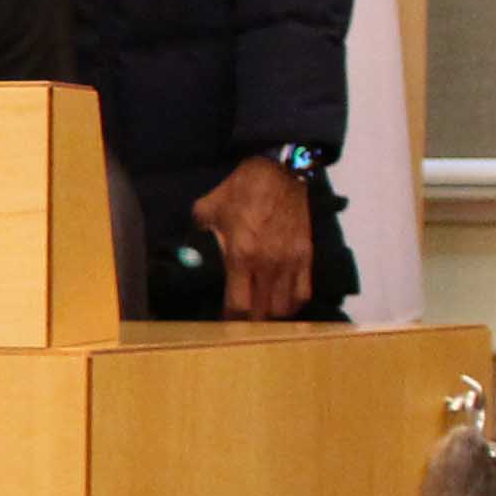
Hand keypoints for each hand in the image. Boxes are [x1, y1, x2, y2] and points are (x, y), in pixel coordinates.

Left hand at [196, 156, 317, 320]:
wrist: (279, 171)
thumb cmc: (241, 189)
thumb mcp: (208, 208)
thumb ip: (198, 230)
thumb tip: (189, 243)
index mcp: (240, 256)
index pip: (238, 305)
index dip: (230, 320)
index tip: (223, 324)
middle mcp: (267, 265)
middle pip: (262, 312)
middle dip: (250, 323)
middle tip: (241, 324)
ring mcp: (289, 262)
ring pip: (285, 308)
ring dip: (272, 316)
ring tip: (262, 316)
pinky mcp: (306, 256)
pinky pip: (303, 292)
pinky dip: (294, 304)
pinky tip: (284, 306)